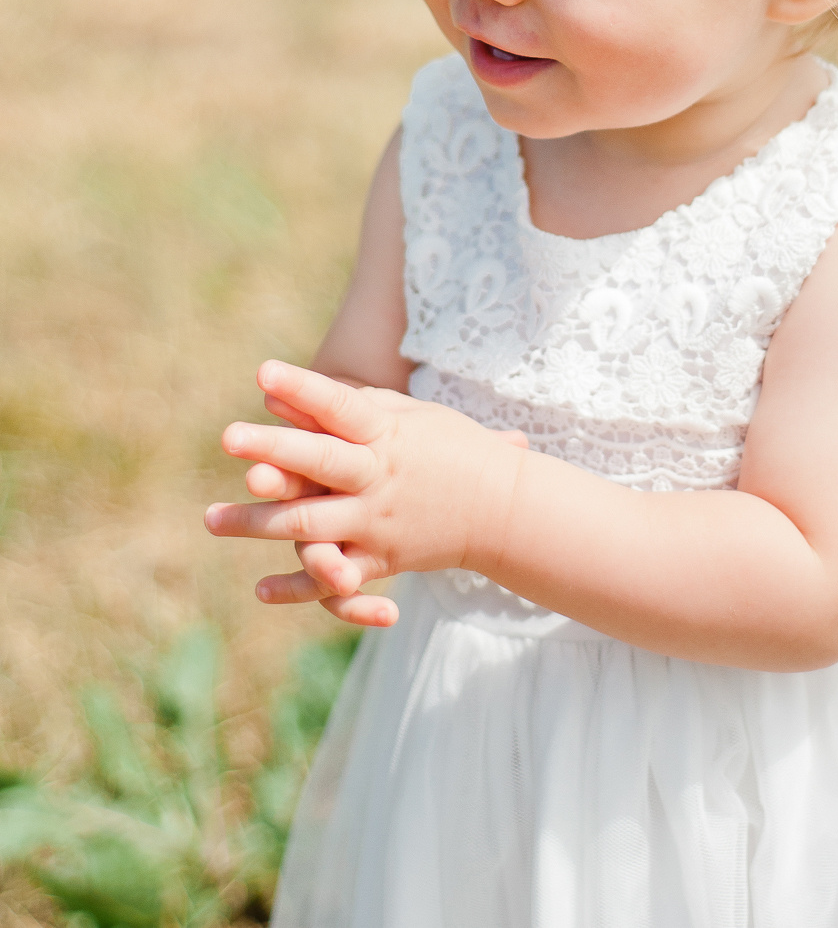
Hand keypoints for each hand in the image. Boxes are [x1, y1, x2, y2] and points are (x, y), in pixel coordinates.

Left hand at [206, 361, 526, 625]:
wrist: (503, 509)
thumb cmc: (448, 448)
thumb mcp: (406, 415)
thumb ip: (344, 407)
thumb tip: (277, 394)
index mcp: (387, 434)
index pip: (340, 407)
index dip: (304, 387)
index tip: (263, 371)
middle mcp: (379, 478)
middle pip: (320, 462)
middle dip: (274, 449)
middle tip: (228, 435)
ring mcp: (377, 523)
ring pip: (311, 525)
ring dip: (258, 523)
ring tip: (211, 519)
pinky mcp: (379, 561)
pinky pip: (333, 580)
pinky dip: (297, 588)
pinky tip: (259, 589)